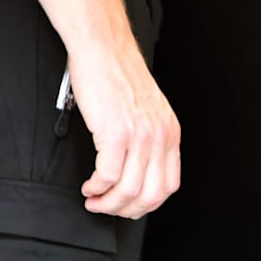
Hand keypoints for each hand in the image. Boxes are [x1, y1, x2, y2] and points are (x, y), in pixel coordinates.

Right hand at [67, 42, 180, 217]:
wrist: (105, 50)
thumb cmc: (120, 77)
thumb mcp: (150, 112)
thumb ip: (150, 139)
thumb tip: (137, 169)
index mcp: (171, 135)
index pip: (169, 185)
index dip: (147, 203)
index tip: (130, 205)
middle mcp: (160, 138)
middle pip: (151, 194)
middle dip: (127, 209)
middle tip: (109, 208)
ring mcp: (139, 137)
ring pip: (129, 189)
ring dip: (108, 202)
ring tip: (94, 199)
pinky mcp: (115, 133)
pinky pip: (108, 174)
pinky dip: (96, 187)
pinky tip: (89, 186)